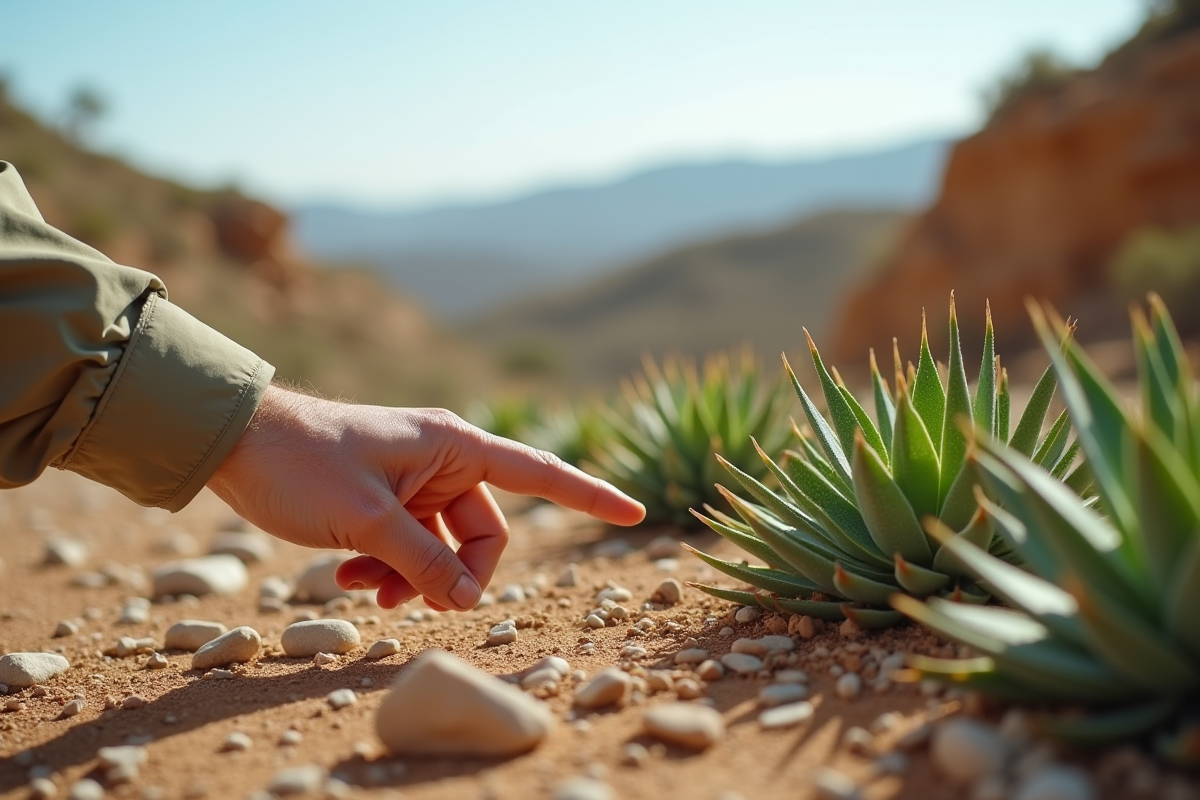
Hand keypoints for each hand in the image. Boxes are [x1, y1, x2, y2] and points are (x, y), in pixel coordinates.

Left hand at [207, 385, 644, 609]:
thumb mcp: (368, 521)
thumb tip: (466, 601)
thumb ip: (423, 562)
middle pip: (485, 533)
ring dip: (414, 577)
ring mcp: (416, 480)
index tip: (636, 513)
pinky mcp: (389, 497)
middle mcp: (444, 460)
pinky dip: (389, 568)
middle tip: (417, 604)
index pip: (540, 473)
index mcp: (456, 445)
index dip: (591, 495)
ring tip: (366, 591)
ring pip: (444, 546)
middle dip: (454, 574)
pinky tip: (351, 579)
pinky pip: (412, 544)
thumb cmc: (303, 463)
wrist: (235, 441)